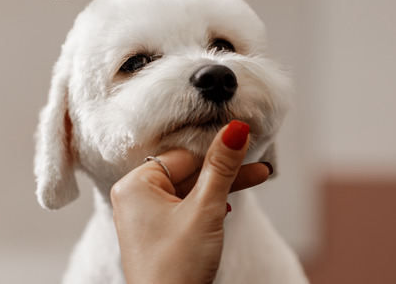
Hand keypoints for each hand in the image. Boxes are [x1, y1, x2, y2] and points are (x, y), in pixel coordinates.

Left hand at [110, 121, 271, 283]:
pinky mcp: (157, 234)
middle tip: (261, 168)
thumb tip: (235, 129)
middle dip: (225, 172)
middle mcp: (134, 197)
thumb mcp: (205, 209)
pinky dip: (207, 208)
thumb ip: (221, 167)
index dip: (217, 154)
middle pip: (188, 173)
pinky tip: (228, 208)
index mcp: (134, 184)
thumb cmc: (177, 267)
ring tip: (256, 179)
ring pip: (189, 191)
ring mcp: (145, 217)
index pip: (184, 156)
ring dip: (221, 189)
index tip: (246, 144)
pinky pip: (184, 209)